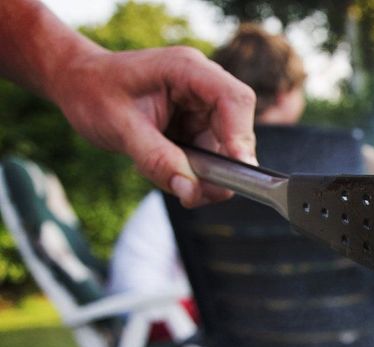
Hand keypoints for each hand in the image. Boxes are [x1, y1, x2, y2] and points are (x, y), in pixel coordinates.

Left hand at [51, 46, 256, 206]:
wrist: (76, 85)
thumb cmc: (92, 93)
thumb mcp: (120, 127)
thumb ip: (157, 159)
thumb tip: (190, 191)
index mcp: (187, 70)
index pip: (234, 100)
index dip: (242, 136)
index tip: (238, 169)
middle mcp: (201, 86)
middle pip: (236, 129)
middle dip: (222, 165)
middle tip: (197, 193)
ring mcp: (200, 107)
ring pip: (223, 149)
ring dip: (204, 174)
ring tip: (169, 180)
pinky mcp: (195, 125)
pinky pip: (208, 156)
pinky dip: (191, 172)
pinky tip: (165, 170)